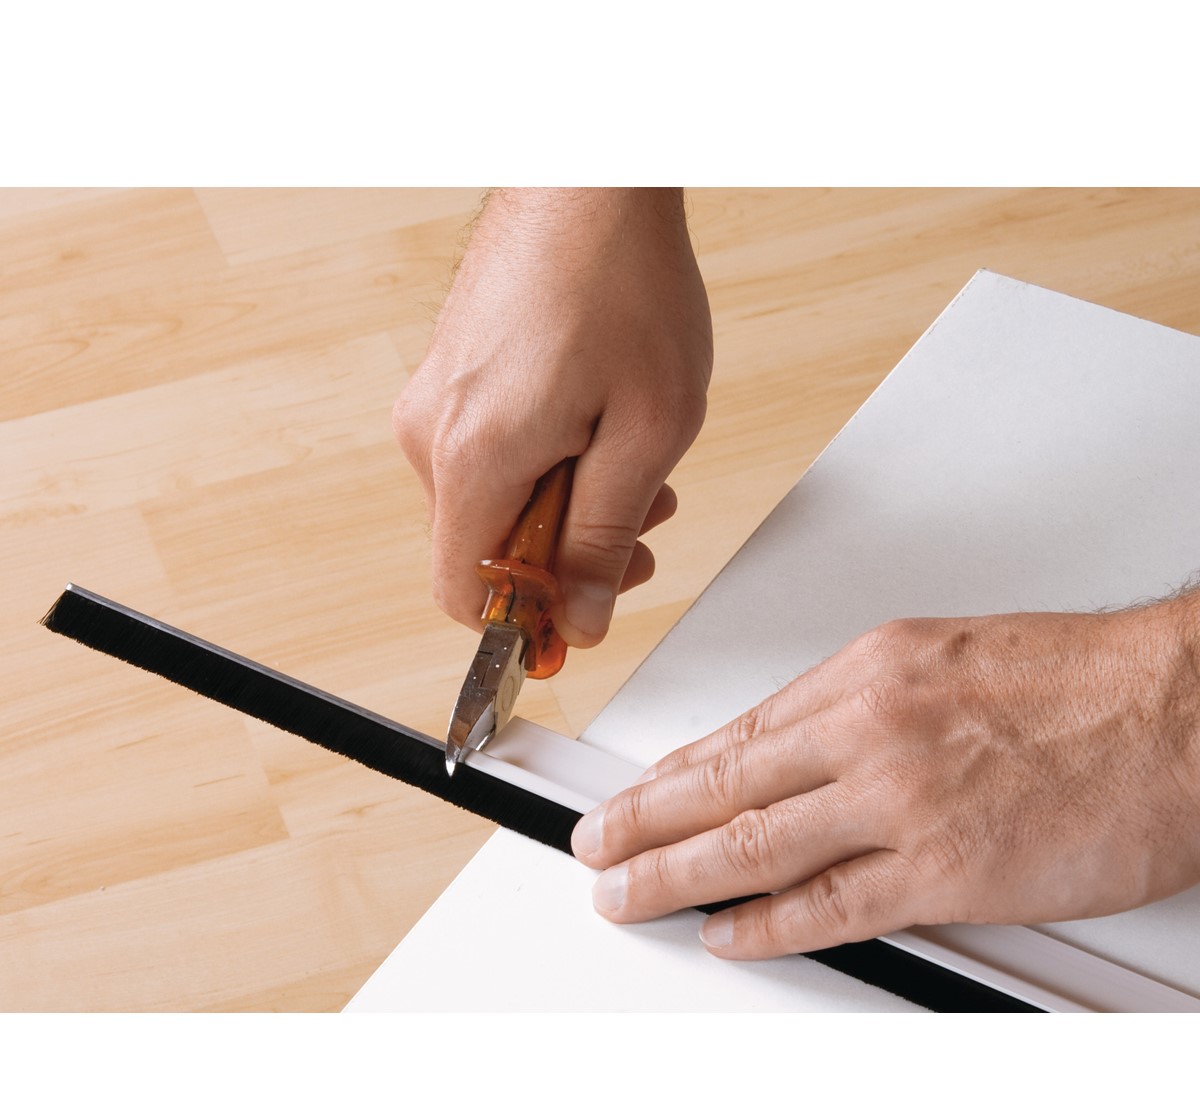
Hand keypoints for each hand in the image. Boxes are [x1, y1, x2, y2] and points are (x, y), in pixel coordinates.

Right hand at [393, 188, 711, 647]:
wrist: (589, 178)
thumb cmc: (624, 284)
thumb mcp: (646, 432)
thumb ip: (607, 537)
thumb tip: (583, 618)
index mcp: (473, 457)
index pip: (462, 593)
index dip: (525, 620)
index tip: (582, 613)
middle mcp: (431, 433)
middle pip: (485, 550)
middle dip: (568, 555)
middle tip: (642, 528)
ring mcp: (434, 400)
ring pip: (494, 503)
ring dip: (567, 507)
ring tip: (637, 468)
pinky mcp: (450, 378)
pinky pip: (491, 456)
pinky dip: (548, 464)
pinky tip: (602, 430)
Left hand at [571, 597, 1199, 957]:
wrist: (1177, 706)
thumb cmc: (1073, 678)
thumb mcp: (940, 656)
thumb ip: (858, 704)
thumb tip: (792, 745)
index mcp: (864, 674)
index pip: (739, 734)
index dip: (671, 773)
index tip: (631, 794)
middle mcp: (868, 731)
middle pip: (723, 786)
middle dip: (642, 821)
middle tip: (594, 844)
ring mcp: (901, 801)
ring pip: (754, 843)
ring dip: (675, 873)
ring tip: (625, 890)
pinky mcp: (947, 870)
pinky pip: (832, 904)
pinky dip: (767, 923)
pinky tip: (725, 930)